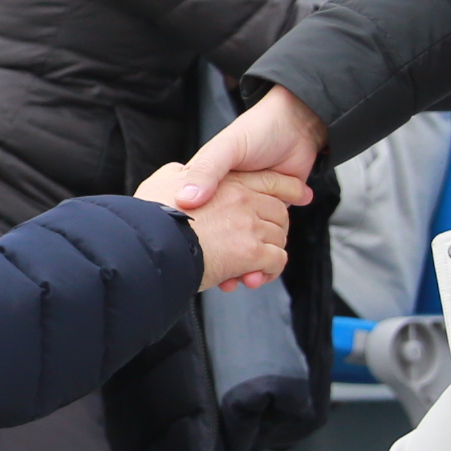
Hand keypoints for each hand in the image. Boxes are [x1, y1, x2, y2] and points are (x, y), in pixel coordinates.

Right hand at [146, 167, 308, 289]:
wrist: (156, 234)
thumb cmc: (157, 206)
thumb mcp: (167, 176)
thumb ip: (184, 176)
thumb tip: (186, 180)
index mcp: (226, 180)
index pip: (267, 182)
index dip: (284, 190)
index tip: (295, 197)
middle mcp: (242, 198)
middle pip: (277, 213)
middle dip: (273, 230)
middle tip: (260, 243)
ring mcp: (249, 224)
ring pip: (277, 238)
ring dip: (270, 253)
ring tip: (255, 263)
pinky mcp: (252, 250)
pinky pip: (275, 259)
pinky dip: (270, 269)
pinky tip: (255, 275)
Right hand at [162, 93, 324, 287]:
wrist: (296, 124)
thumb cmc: (256, 132)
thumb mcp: (223, 149)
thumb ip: (205, 172)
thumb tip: (187, 200)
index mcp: (213, 190)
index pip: (199, 224)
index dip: (196, 245)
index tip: (194, 261)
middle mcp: (232, 204)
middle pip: (223, 245)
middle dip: (224, 263)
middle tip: (223, 279)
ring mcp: (253, 214)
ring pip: (246, 251)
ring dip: (247, 268)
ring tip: (244, 279)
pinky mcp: (275, 219)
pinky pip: (270, 253)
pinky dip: (265, 266)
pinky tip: (257, 274)